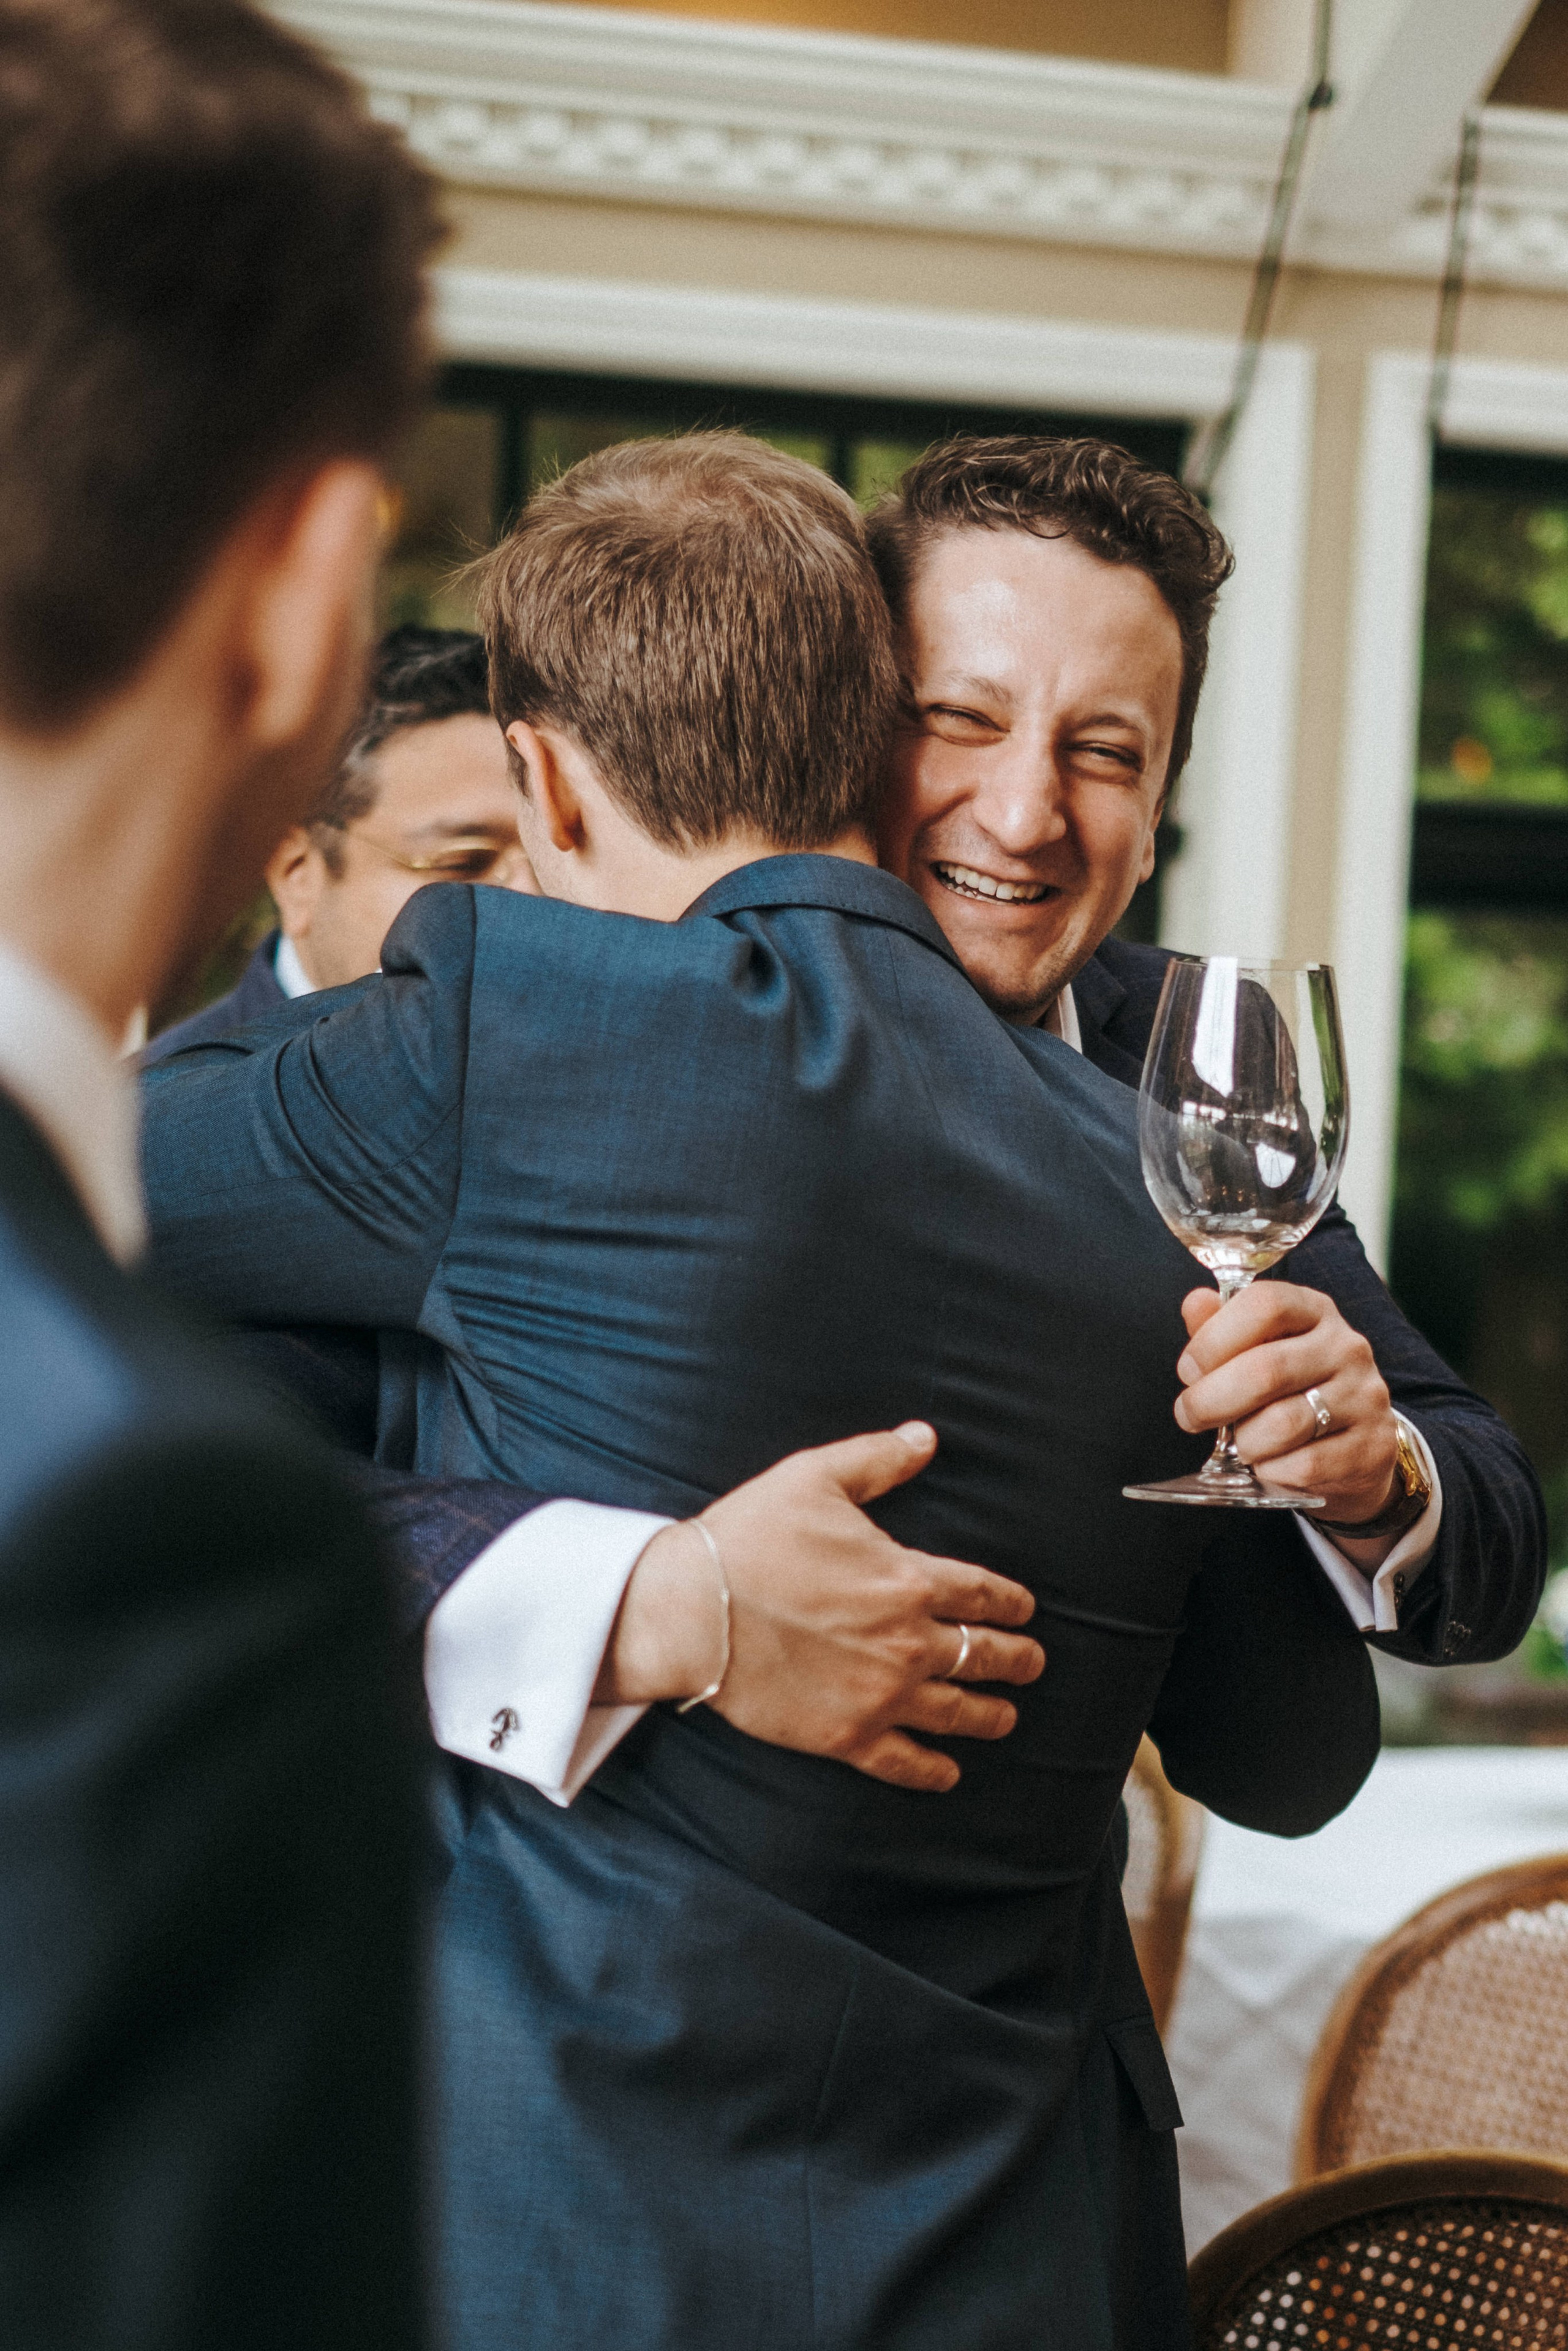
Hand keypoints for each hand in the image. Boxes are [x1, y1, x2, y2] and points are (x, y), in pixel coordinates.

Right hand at [603, 1422, 1043, 1791]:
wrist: (691, 1610)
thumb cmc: (749, 1537)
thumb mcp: (815, 1477)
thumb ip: (877, 1458)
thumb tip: (925, 1437)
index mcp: (906, 1578)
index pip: (981, 1593)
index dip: (1010, 1602)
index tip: (1024, 1609)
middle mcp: (907, 1642)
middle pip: (984, 1654)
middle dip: (1016, 1659)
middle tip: (1033, 1664)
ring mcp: (880, 1693)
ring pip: (957, 1711)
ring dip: (990, 1714)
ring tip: (1007, 1716)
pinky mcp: (846, 1734)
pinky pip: (904, 1760)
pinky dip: (933, 1771)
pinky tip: (949, 1773)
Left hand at [1175, 1283, 1400, 1544]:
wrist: (1354, 1448)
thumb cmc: (1292, 1390)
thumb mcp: (1258, 1348)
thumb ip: (1221, 1326)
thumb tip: (1195, 1302)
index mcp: (1314, 1311)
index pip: (1265, 1304)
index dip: (1214, 1338)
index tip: (1189, 1370)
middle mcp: (1346, 1348)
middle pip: (1266, 1369)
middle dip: (1210, 1400)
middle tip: (1189, 1415)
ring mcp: (1364, 1397)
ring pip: (1283, 1424)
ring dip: (1242, 1442)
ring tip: (1236, 1444)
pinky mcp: (1370, 1447)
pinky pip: (1304, 1466)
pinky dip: (1271, 1471)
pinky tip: (1267, 1465)